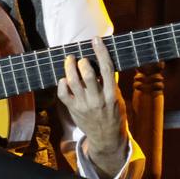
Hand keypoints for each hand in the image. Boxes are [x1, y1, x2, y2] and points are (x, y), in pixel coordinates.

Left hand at [56, 34, 128, 178]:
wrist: (107, 138)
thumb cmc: (114, 114)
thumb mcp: (117, 98)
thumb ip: (110, 82)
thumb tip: (101, 60)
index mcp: (112, 94)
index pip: (107, 68)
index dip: (101, 51)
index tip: (96, 39)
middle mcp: (98, 99)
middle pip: (87, 74)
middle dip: (82, 61)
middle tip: (80, 59)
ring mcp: (84, 105)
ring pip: (73, 81)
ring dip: (69, 67)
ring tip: (70, 60)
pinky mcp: (73, 110)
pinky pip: (63, 93)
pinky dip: (62, 83)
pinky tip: (64, 79)